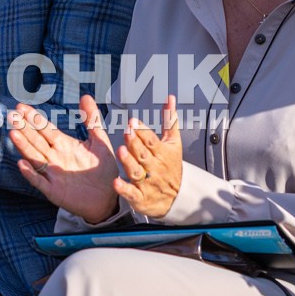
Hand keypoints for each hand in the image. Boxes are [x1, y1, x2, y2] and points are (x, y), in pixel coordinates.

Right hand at [9, 95, 120, 222]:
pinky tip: (21, 164)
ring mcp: (52, 174)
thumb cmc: (103, 169)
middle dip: (24, 128)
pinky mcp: (54, 191)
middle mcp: (55, 157)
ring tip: (13, 134)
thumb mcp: (100, 141)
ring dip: (24, 147)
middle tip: (11, 115)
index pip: (45, 129)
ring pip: (34, 158)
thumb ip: (92, 120)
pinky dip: (30, 174)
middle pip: (36, 140)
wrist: (109, 197)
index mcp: (64, 145)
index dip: (34, 118)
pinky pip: (40, 181)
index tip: (21, 107)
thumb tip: (85, 96)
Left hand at [113, 96, 181, 217]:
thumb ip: (169, 120)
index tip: (133, 121)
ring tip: (122, 150)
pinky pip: (132, 193)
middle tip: (127, 131)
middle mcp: (154, 166)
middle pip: (143, 154)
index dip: (142, 131)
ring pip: (137, 171)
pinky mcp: (141, 197)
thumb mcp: (173, 142)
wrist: (178, 197)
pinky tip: (116, 183)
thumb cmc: (172, 166)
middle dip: (135, 143)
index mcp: (162, 152)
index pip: (151, 140)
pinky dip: (124, 189)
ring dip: (129, 162)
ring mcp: (147, 182)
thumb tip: (170, 98)